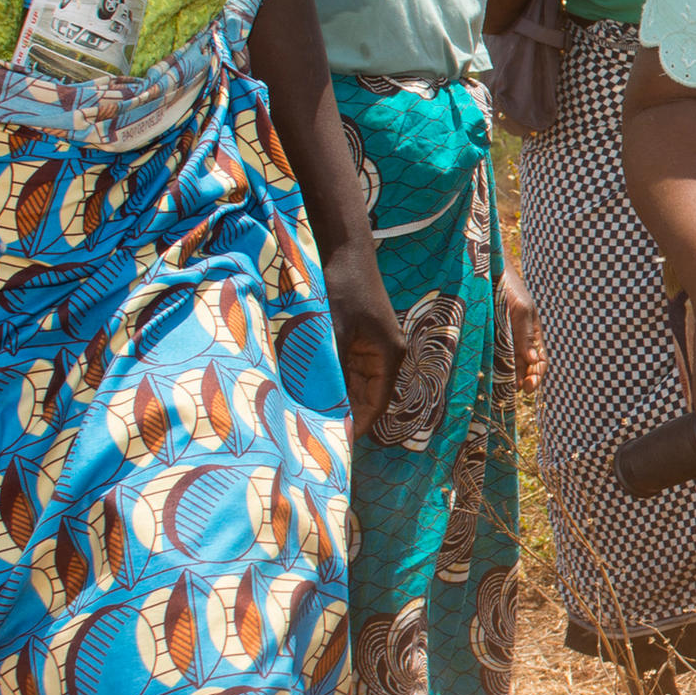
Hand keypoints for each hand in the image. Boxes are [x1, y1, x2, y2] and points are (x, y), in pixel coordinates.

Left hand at [326, 243, 403, 439]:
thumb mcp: (332, 330)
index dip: (355, 427)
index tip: (333, 445)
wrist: (343, 249)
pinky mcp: (355, 339)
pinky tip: (308, 390)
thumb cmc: (342, 287)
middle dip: (342, 416)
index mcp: (388, 357)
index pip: (375, 405)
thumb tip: (319, 406)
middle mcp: (384, 356)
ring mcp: (370, 348)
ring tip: (309, 418)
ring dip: (334, 399)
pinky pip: (344, 370)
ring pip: (352, 386)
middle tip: (315, 436)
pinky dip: (329, 381)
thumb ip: (328, 369)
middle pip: (364, 398)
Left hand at [497, 278, 542, 396]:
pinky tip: (486, 377)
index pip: (540, 361)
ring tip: (500, 389)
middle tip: (514, 390)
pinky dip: (491, 369)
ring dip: (506, 379)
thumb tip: (533, 359)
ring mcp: (503, 341)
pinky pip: (492, 358)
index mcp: (533, 335)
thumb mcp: (521, 309)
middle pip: (525, 368)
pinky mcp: (487, 340)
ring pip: (508, 366)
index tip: (527, 387)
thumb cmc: (509, 288)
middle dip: (522, 381)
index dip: (536, 376)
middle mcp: (519, 341)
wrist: (485, 272)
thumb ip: (526, 334)